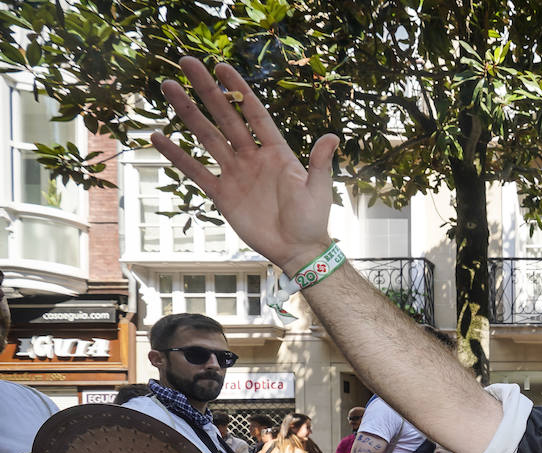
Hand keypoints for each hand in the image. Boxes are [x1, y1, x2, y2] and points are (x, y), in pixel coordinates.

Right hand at [151, 58, 337, 274]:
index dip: (238, 90)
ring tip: (168, 87)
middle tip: (187, 62)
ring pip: (207, 137)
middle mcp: (253, 157)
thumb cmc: (312, 220)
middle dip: (207, 90)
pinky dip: (177, 156)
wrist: (296, 250)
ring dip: (188, 113)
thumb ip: (320, 163)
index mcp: (277, 151)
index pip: (254, 113)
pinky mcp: (222, 194)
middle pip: (226, 117)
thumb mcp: (318, 189)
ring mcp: (236, 173)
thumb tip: (333, 136)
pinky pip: (196, 171)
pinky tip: (157, 137)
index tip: (221, 67)